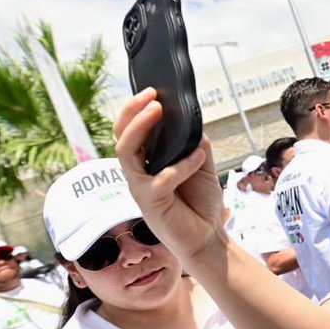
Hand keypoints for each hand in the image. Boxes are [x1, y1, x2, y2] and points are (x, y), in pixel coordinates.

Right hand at [113, 89, 226, 264]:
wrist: (208, 237)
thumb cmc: (200, 202)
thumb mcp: (201, 163)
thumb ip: (194, 142)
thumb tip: (191, 120)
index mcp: (147, 162)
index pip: (129, 131)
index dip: (135, 109)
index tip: (152, 91)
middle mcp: (138, 173)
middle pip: (121, 137)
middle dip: (132, 112)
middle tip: (151, 97)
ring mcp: (141, 188)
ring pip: (127, 153)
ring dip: (140, 128)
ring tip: (158, 111)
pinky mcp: (150, 204)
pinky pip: (160, 179)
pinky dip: (180, 165)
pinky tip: (198, 157)